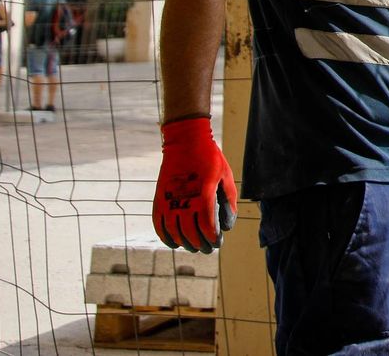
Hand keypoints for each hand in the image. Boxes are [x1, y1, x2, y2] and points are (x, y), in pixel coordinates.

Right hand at [153, 117, 237, 253]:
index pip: (206, 224)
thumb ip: (229, 200)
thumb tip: (227, 225)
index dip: (212, 237)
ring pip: (174, 231)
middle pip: (190, 232)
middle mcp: (185, 198)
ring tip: (194, 247)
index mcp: (204, 193)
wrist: (185, 140)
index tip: (217, 242)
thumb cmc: (209, 158)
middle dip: (201, 244)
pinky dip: (165, 236)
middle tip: (208, 249)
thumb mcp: (225, 176)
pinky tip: (173, 243)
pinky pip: (159, 223)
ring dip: (184, 243)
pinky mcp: (160, 197)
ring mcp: (170, 199)